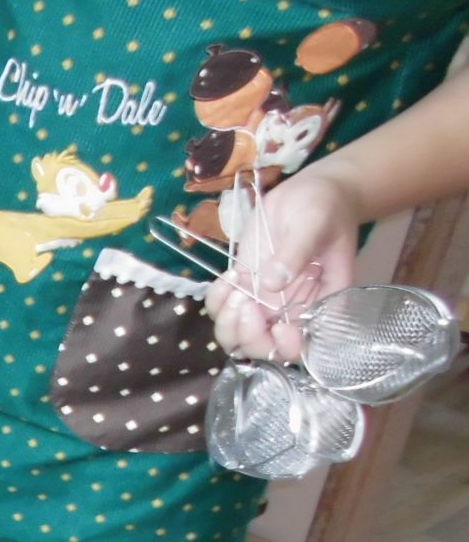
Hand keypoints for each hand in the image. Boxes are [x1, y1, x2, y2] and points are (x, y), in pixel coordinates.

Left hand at [205, 169, 362, 362]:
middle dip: (247, 334)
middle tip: (244, 301)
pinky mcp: (243, 288)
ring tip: (236, 285)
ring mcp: (264, 303)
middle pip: (261, 348)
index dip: (285, 347)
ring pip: (235, 336)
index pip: (302, 348)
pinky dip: (217, 300)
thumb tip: (273, 282)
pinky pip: (221, 310)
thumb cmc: (324, 207)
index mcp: (321, 306)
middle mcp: (291, 312)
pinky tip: (230, 275)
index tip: (277, 324)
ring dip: (227, 321)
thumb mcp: (315, 224)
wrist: (308, 193)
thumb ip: (297, 252)